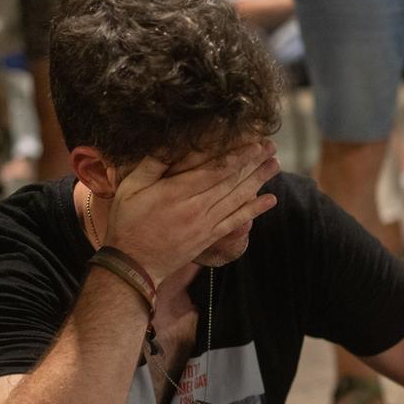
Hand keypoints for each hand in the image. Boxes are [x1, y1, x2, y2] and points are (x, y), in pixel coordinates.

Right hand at [101, 141, 280, 283]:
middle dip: (252, 161)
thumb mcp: (130, 188)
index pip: (211, 168)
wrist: (134, 264)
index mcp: (175, 192)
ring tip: (275, 164)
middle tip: (270, 146)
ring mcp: (205, 224)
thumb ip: (152, 165)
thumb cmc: (128, 221)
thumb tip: (171, 141)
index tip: (248, 139)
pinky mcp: (210, 237)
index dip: (233, 153)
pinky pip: (236, 221)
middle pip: (229, 180)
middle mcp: (195, 208)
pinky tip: (270, 199)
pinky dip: (254, 211)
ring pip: (237, 198)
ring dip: (258, 180)